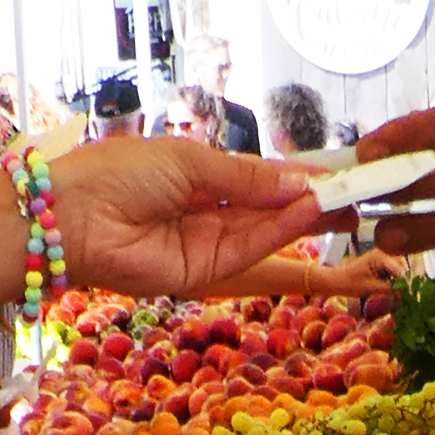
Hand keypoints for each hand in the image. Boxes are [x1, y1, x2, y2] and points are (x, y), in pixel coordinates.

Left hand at [51, 142, 324, 298]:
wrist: (74, 215)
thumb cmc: (119, 173)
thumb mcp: (191, 160)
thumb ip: (246, 176)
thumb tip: (299, 181)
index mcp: (203, 179)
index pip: (262, 180)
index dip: (300, 178)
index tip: (341, 173)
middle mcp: (209, 214)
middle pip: (272, 212)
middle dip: (314, 205)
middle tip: (359, 197)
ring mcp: (208, 245)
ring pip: (268, 235)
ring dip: (306, 220)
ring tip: (343, 203)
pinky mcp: (203, 273)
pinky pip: (249, 251)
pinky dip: (280, 234)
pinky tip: (307, 213)